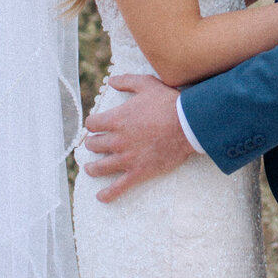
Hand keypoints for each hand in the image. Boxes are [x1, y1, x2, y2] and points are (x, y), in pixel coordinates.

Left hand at [82, 73, 193, 201]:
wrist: (187, 125)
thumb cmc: (167, 103)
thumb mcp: (146, 84)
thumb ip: (126, 81)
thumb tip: (112, 80)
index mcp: (116, 119)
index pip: (92, 124)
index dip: (92, 123)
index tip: (94, 125)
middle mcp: (117, 140)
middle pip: (94, 145)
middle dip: (91, 144)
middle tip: (93, 145)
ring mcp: (127, 158)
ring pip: (100, 167)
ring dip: (92, 168)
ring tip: (90, 169)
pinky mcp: (138, 172)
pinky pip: (118, 187)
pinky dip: (107, 194)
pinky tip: (101, 196)